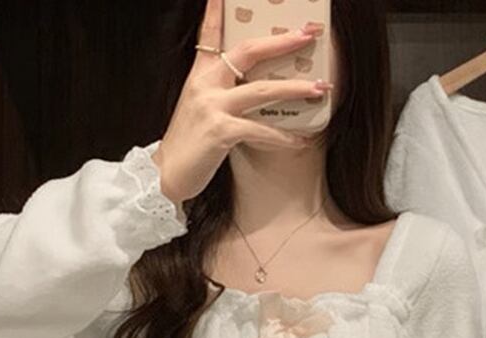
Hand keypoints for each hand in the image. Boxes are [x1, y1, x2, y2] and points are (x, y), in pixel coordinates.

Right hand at [150, 0, 330, 205]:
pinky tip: (301, 141)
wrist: (166, 173)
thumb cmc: (189, 143)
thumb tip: (257, 89)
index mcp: (200, 75)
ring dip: (295, 88)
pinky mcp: (221, 131)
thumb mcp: (201, 109)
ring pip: (263, 90)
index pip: (210, 34)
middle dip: (281, 42)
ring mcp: (213, 106)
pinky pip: (261, 130)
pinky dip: (284, 137)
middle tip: (307, 35)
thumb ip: (222, 93)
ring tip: (319, 88)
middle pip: (248, 52)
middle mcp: (206, 84)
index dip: (217, 11)